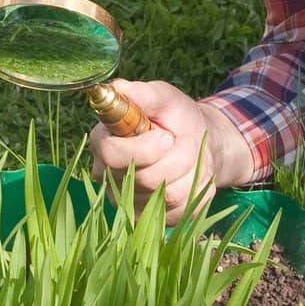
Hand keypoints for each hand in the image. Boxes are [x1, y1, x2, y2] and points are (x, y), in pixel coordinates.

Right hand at [88, 79, 253, 224]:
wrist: (200, 143)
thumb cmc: (175, 117)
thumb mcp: (164, 97)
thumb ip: (142, 93)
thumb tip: (117, 88)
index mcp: (104, 140)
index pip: (111, 154)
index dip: (145, 149)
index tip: (167, 136)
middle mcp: (108, 174)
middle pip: (144, 178)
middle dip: (178, 158)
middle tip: (187, 142)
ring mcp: (126, 199)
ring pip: (165, 195)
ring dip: (190, 171)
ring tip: (190, 156)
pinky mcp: (147, 217)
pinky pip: (177, 211)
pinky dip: (194, 191)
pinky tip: (190, 176)